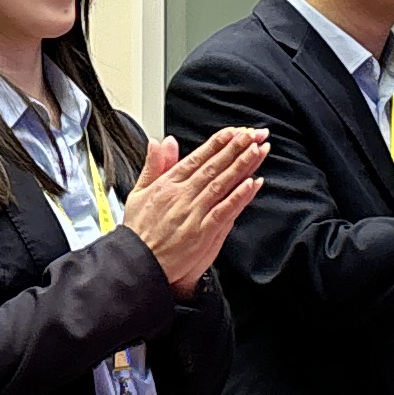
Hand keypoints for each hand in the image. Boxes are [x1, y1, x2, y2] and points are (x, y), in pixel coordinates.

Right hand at [117, 127, 269, 295]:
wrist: (137, 263)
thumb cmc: (139, 232)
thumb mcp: (138, 192)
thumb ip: (153, 165)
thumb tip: (160, 142)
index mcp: (167, 184)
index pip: (196, 158)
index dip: (216, 144)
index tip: (232, 132)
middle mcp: (181, 195)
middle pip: (212, 167)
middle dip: (234, 148)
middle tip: (251, 134)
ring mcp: (193, 213)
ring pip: (221, 184)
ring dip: (240, 166)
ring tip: (256, 150)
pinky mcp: (201, 232)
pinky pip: (224, 210)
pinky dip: (238, 196)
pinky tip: (251, 184)